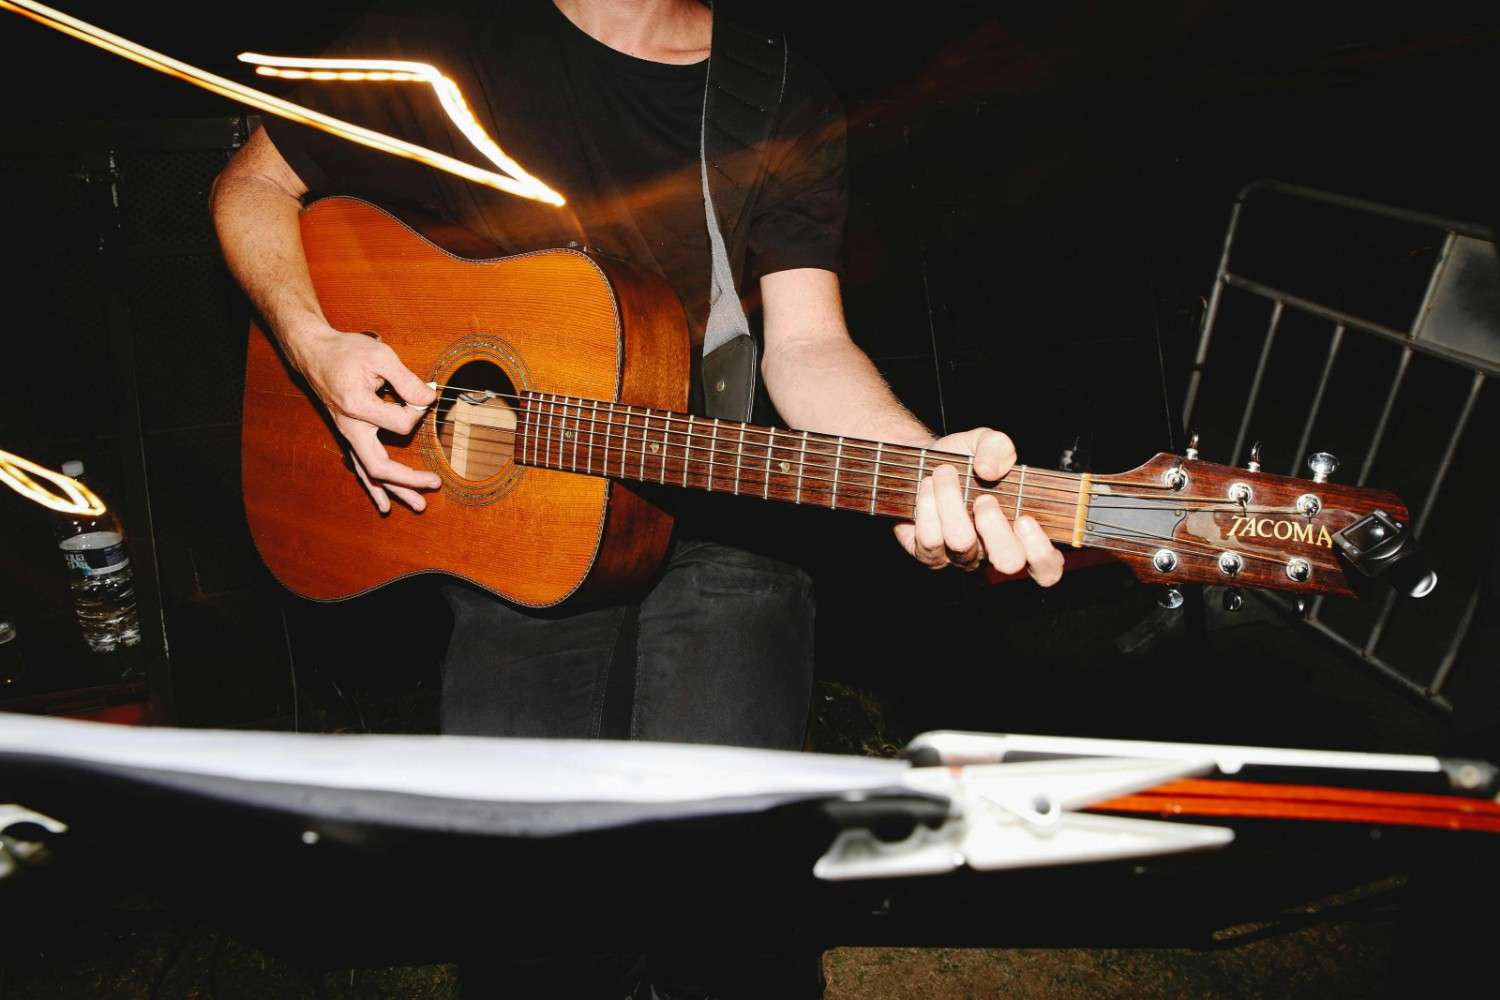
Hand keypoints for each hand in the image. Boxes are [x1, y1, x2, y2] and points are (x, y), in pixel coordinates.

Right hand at [287, 324, 440, 512]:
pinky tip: (384, 503)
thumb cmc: (346, 351)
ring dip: (394, 490)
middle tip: (434, 484)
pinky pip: (361, 467)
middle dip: (408, 480)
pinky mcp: (349, 436)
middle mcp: (350, 427)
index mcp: (356, 406)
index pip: (399, 423)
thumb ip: (405, 380)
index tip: (421, 396)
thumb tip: (428, 398)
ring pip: (370, 472)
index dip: (417, 410)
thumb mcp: (379, 355)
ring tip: (418, 506)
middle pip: (379, 466)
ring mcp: (348, 435)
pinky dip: (374, 486)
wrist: (314, 352)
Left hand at [892, 427, 1064, 586]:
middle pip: (1008, 562)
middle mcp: (994, 552)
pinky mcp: (929, 555)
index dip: (1041, 552)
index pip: (1048, 567)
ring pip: (961, 543)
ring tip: (944, 473)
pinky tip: (927, 484)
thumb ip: (998, 446)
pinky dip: (927, 503)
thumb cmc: (966, 460)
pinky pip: (929, 539)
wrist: (924, 465)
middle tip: (984, 499)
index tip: (1025, 519)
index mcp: (1022, 533)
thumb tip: (988, 470)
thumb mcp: (987, 442)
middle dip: (995, 525)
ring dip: (951, 499)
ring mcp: (961, 558)